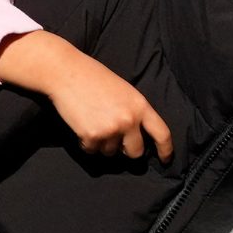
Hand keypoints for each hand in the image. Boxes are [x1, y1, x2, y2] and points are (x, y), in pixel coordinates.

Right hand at [48, 54, 172, 158]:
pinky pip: (92, 150)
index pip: (162, 134)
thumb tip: (135, 135)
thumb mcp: (124, 91)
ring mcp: (110, 129)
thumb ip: (134, 112)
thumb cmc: (94, 78)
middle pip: (135, 152)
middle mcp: (129, 120)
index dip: (166, 150)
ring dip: (102, 144)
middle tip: (115, 140)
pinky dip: (86, 143)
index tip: (165, 160)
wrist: (67, 73)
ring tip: (93, 122)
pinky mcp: (92, 136)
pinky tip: (82, 125)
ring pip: (110, 152)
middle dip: (126, 150)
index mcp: (140, 106)